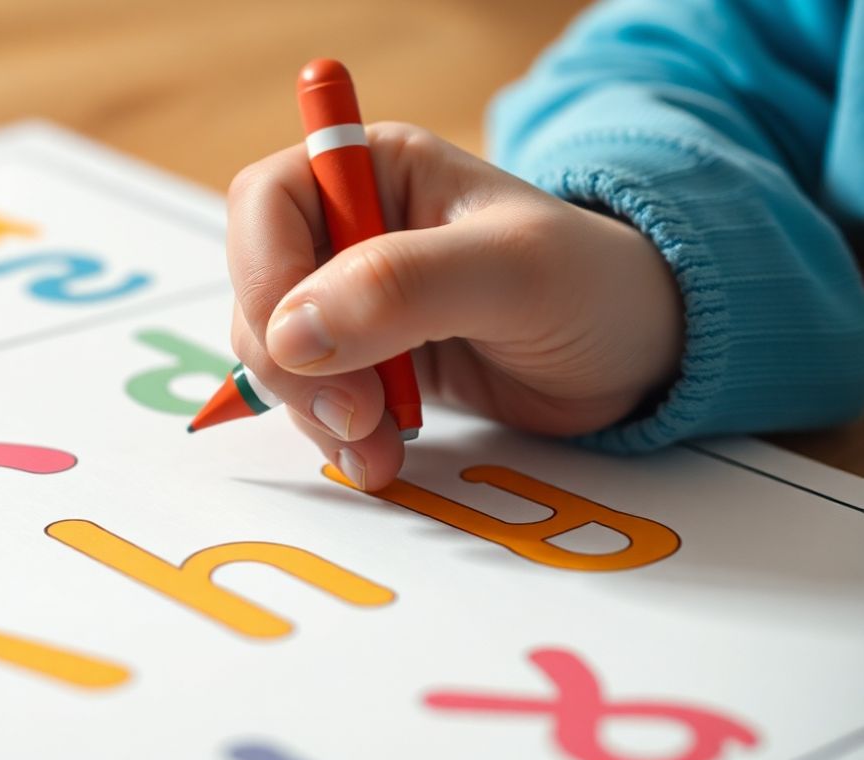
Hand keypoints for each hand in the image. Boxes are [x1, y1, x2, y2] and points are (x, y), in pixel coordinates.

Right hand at [227, 122, 683, 489]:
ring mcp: (350, 300)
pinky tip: (377, 453)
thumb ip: (400, 287)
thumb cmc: (591, 284)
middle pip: (258, 289)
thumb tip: (289, 334)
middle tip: (355, 417)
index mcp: (373, 169)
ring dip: (313, 411)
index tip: (302, 349)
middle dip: (292, 363)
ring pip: (277, 355)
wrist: (638, 355)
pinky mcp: (361, 361)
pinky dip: (332, 433)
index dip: (265, 276)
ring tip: (377, 447)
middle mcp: (347, 228)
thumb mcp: (510, 272)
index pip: (267, 205)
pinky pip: (309, 399)